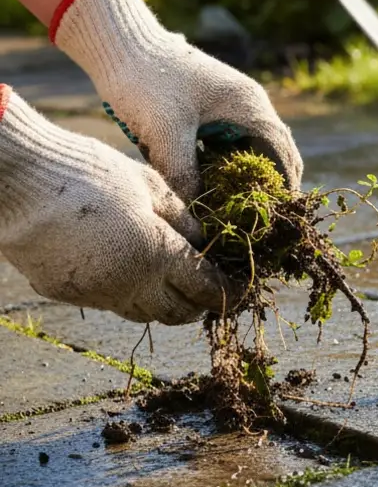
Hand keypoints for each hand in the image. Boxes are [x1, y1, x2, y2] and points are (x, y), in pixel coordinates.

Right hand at [0, 85, 230, 324]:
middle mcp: (129, 285)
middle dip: (200, 305)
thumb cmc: (88, 172)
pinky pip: (108, 302)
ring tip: (176, 286)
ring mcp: (95, 294)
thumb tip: (201, 241)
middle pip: (177, 313)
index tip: (245, 292)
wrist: (16, 181)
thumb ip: (182, 218)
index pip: (207, 290)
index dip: (231, 294)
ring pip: (143, 314)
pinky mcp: (64, 292)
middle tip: (212, 291)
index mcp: (158, 256)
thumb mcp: (149, 184)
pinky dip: (127, 294)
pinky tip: (129, 272)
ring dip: (165, 304)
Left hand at [51, 0, 302, 201]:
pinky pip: (232, 141)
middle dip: (273, 183)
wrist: (120, 44)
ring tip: (242, 206)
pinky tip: (216, 183)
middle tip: (265, 217)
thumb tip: (198, 215)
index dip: (284, 187)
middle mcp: (249, 104)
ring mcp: (232, 104)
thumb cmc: (145, 81)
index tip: (279, 218)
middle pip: (276, 150)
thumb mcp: (165, 132)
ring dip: (252, 174)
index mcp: (249, 106)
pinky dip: (231, 164)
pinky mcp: (212, 107)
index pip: (282, 154)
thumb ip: (184, 174)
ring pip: (254, 146)